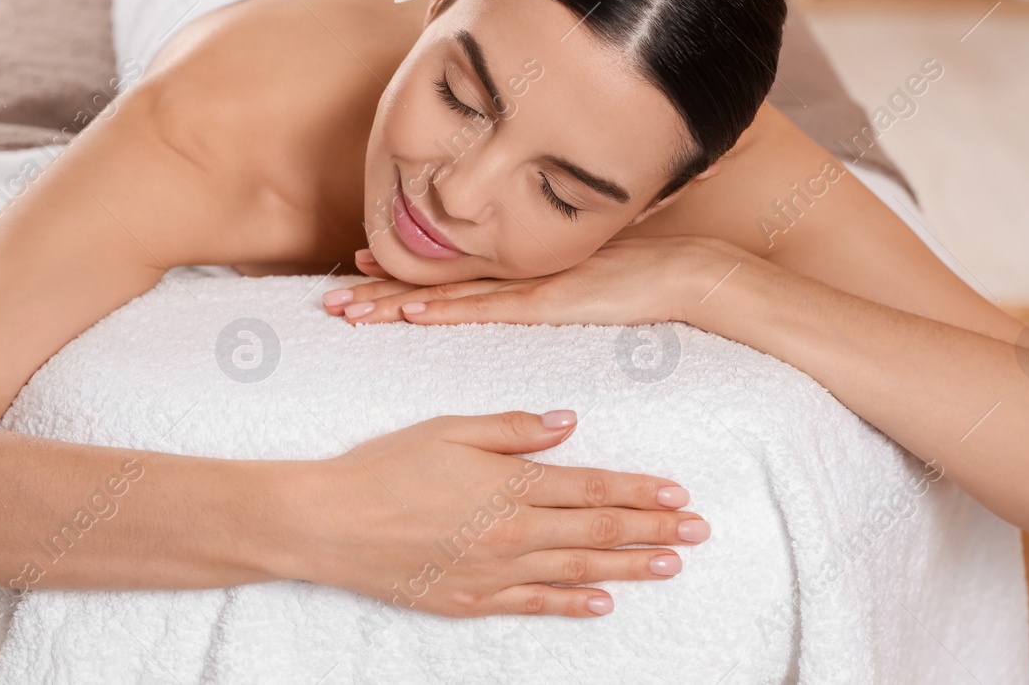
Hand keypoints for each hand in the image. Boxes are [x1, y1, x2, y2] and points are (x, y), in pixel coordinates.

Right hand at [273, 409, 709, 617]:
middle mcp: (513, 533)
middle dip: (654, 529)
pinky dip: (573, 605)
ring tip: (671, 564)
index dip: (639, 491)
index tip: (678, 491)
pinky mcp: (471, 601)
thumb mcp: (450, 430)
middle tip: (699, 530)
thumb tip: (569, 423)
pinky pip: (534, 605)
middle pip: (598, 533)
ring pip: (578, 572)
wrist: (330, 524)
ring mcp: (494, 572)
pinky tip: (603, 604)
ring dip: (630, 568)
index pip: (592, 489)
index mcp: (510, 485)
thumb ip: (514, 429)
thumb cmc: (385, 467)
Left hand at [323, 237, 742, 327]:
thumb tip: (536, 293)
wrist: (689, 272)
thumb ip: (554, 287)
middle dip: (380, 289)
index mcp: (520, 266)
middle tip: (331, 296)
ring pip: (448, 295)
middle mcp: (516, 270)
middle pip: (434, 280)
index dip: (401, 271)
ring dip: (395, 303)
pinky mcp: (549, 301)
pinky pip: (488, 310)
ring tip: (348, 309)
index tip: (358, 268)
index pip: (448, 270)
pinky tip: (413, 313)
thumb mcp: (587, 283)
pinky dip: (448, 311)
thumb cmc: (645, 279)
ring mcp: (529, 283)